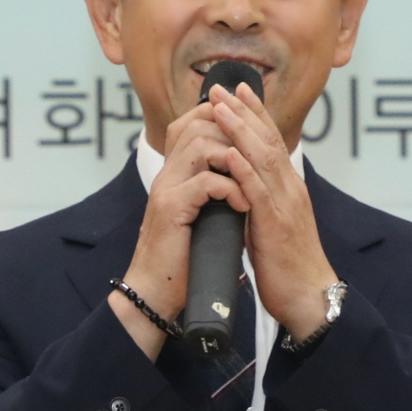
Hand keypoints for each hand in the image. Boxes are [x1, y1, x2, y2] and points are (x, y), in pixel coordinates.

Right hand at [111, 102, 246, 355]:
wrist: (155, 291)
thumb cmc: (184, 257)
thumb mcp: (203, 216)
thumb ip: (216, 192)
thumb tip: (247, 177)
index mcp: (174, 173)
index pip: (192, 123)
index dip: (222, 119)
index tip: (249, 132)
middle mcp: (167, 174)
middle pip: (197, 126)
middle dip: (233, 135)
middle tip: (255, 156)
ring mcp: (166, 188)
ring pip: (200, 146)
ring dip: (234, 159)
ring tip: (250, 181)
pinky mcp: (171, 208)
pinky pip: (205, 182)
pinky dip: (230, 189)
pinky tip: (242, 205)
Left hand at [199, 79, 338, 340]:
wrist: (308, 297)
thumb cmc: (288, 265)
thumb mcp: (273, 224)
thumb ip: (260, 200)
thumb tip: (241, 185)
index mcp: (288, 188)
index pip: (271, 141)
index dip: (254, 113)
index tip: (236, 91)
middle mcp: (290, 188)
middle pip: (266, 140)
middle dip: (242, 111)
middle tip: (220, 87)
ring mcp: (285, 204)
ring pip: (262, 158)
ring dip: (239, 130)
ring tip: (219, 108)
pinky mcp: (276, 225)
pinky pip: (258, 191)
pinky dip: (243, 169)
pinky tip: (229, 153)